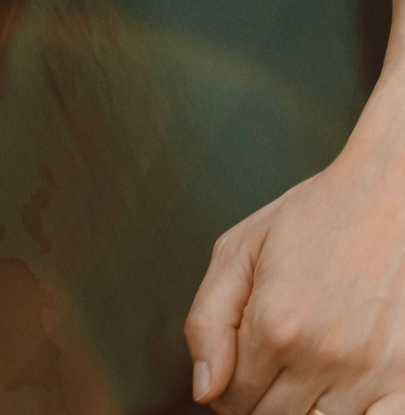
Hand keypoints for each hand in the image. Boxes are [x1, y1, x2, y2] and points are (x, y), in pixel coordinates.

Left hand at [185, 120, 404, 413]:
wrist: (392, 195)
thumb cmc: (315, 217)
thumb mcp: (239, 251)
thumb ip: (209, 322)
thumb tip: (203, 390)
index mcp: (274, 324)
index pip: (231, 400)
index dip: (227, 390)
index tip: (237, 370)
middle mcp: (323, 355)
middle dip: (261, 400)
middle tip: (270, 367)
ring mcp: (372, 371)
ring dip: (304, 408)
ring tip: (306, 371)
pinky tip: (342, 395)